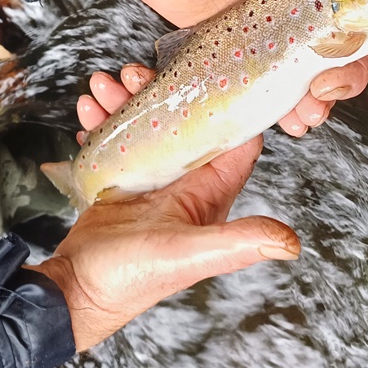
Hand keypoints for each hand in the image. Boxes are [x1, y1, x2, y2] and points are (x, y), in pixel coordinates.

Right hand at [29, 70, 298, 350]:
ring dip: (122, 102)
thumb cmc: (132, 279)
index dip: (222, 102)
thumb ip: (236, 242)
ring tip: (101, 87)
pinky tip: (86, 111)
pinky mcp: (118, 183)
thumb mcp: (187, 255)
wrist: (76, 293)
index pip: (232, 139)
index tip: (201, 74)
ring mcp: (149, 182)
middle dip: (158, 93)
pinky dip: (100, 122)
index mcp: (208, 195)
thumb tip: (291, 243)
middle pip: (181, 121)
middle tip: (131, 75)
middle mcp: (183, 185)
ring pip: (143, 125)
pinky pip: (113, 141)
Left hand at [89, 0, 367, 136]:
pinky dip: (295, 106)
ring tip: (306, 109)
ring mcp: (292, 27)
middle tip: (326, 85)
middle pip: (362, 46)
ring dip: (326, 98)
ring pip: (329, 71)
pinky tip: (288, 115)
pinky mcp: (263, 49)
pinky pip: (291, 85)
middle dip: (353, 74)